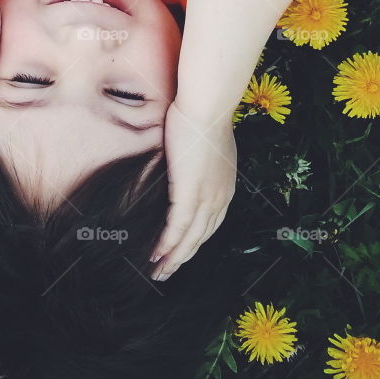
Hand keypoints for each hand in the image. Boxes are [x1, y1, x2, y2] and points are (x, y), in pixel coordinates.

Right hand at [150, 102, 236, 280]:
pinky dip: (166, 245)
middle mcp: (219, 199)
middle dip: (183, 257)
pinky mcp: (190, 194)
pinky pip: (177, 228)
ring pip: (190, 239)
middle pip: (201, 238)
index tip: (180, 252)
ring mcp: (206, 198)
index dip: (194, 241)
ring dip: (173, 259)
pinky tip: (155, 256)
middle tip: (166, 272)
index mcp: (224, 188)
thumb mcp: (203, 146)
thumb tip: (180, 167)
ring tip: (157, 272)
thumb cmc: (201, 116)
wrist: (206, 106)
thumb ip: (194, 163)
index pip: (210, 224)